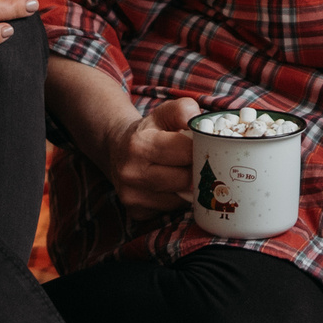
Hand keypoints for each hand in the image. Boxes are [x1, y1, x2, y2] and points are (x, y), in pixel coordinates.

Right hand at [100, 95, 201, 216]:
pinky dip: (176, 199)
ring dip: (188, 188)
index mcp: (139, 145)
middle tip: (199, 162)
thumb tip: (201, 122)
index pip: (186, 152)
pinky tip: (170, 187)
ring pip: (180, 198)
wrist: (117, 150)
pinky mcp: (136, 212)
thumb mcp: (163, 113)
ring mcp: (131, 195)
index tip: (205, 147)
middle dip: (196, 170)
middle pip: (185, 179)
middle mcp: (131, 172)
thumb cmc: (148, 132)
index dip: (201, 149)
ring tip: (182, 172)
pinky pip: (170, 210)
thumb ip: (183, 110)